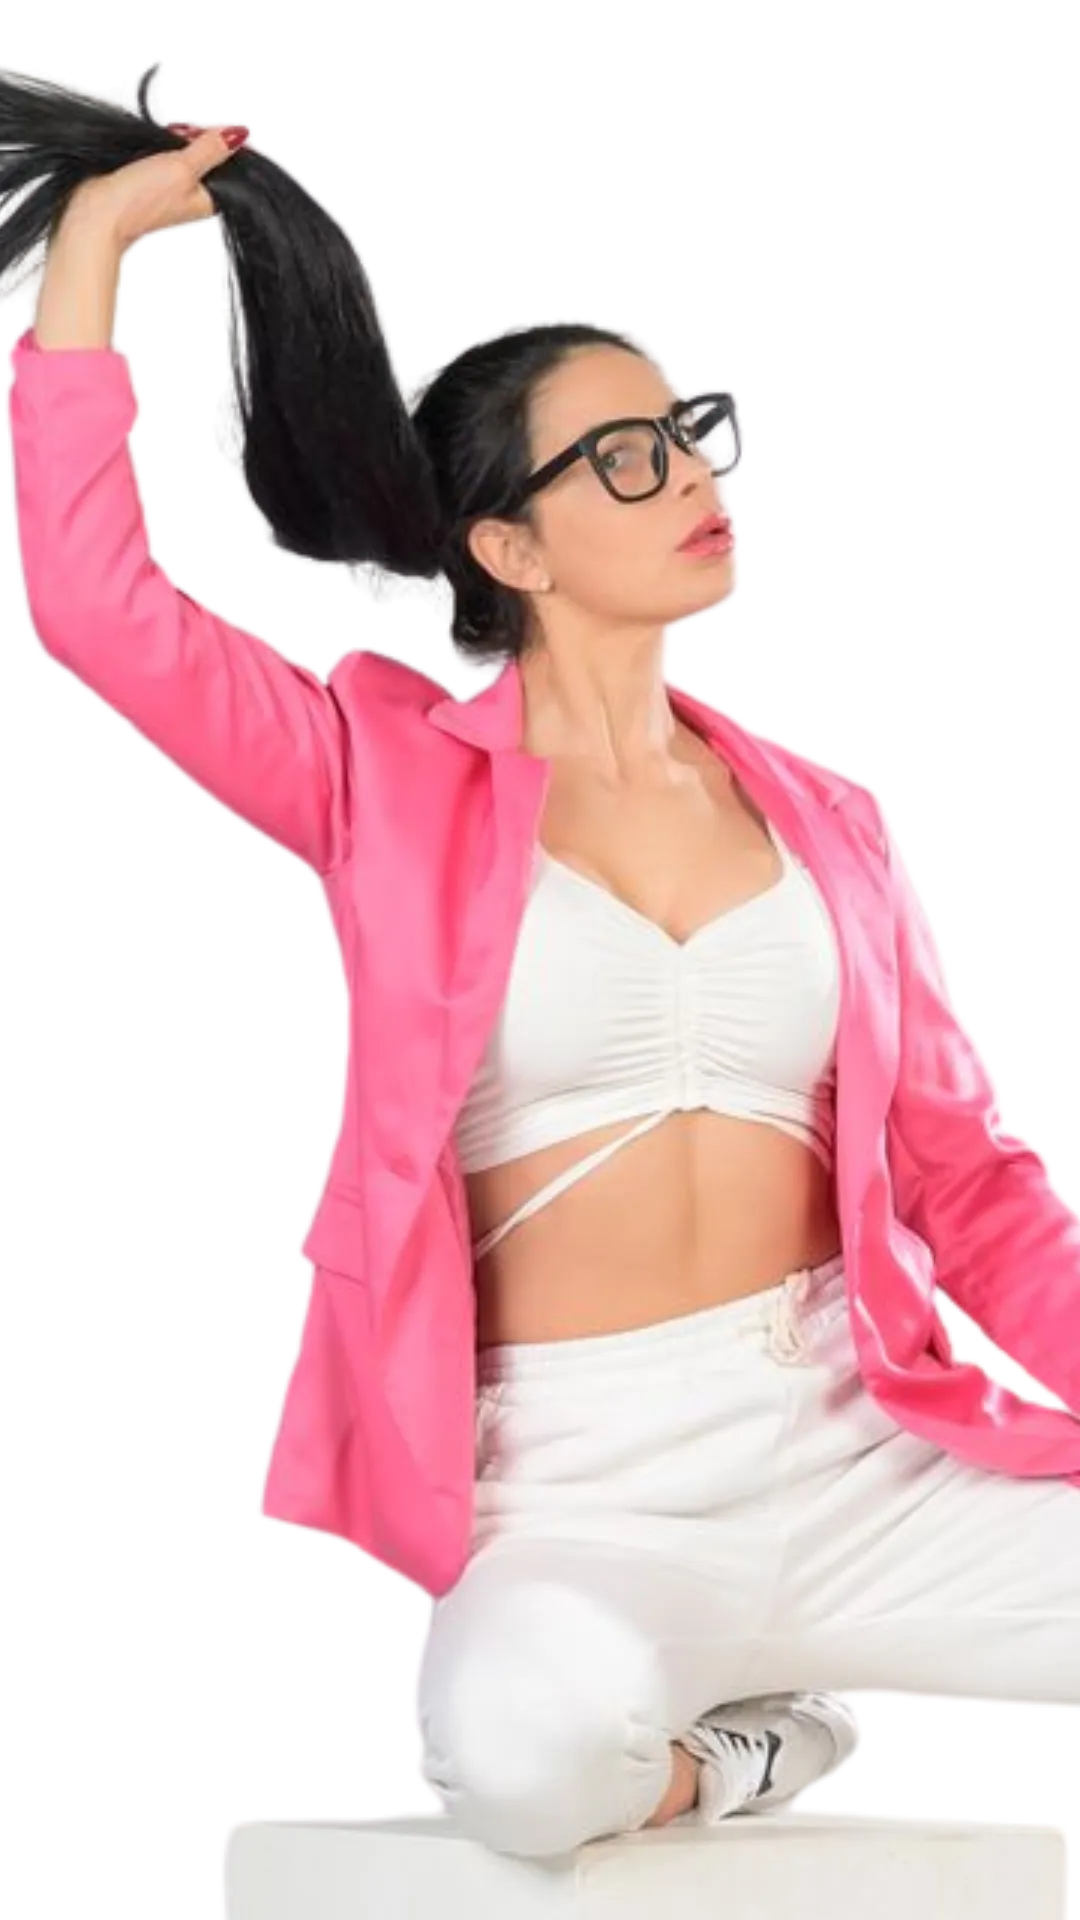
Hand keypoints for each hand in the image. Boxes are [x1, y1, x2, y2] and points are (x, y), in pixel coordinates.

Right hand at [65, 122, 249, 251]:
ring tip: (163, 138)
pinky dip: (159, 145)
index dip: (215, 138)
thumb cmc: (140, 202)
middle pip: (204, 155)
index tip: (201, 130)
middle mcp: (192, 197)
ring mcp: (171, 190)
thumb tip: (238, 134)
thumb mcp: (183, 168)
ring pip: (183, 154)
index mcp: (209, 199)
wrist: (99, 214)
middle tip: (179, 133)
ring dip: (174, 139)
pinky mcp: (150, 183)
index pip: (224, 160)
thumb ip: (211, 149)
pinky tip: (150, 144)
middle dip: (194, 137)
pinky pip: (162, 157)